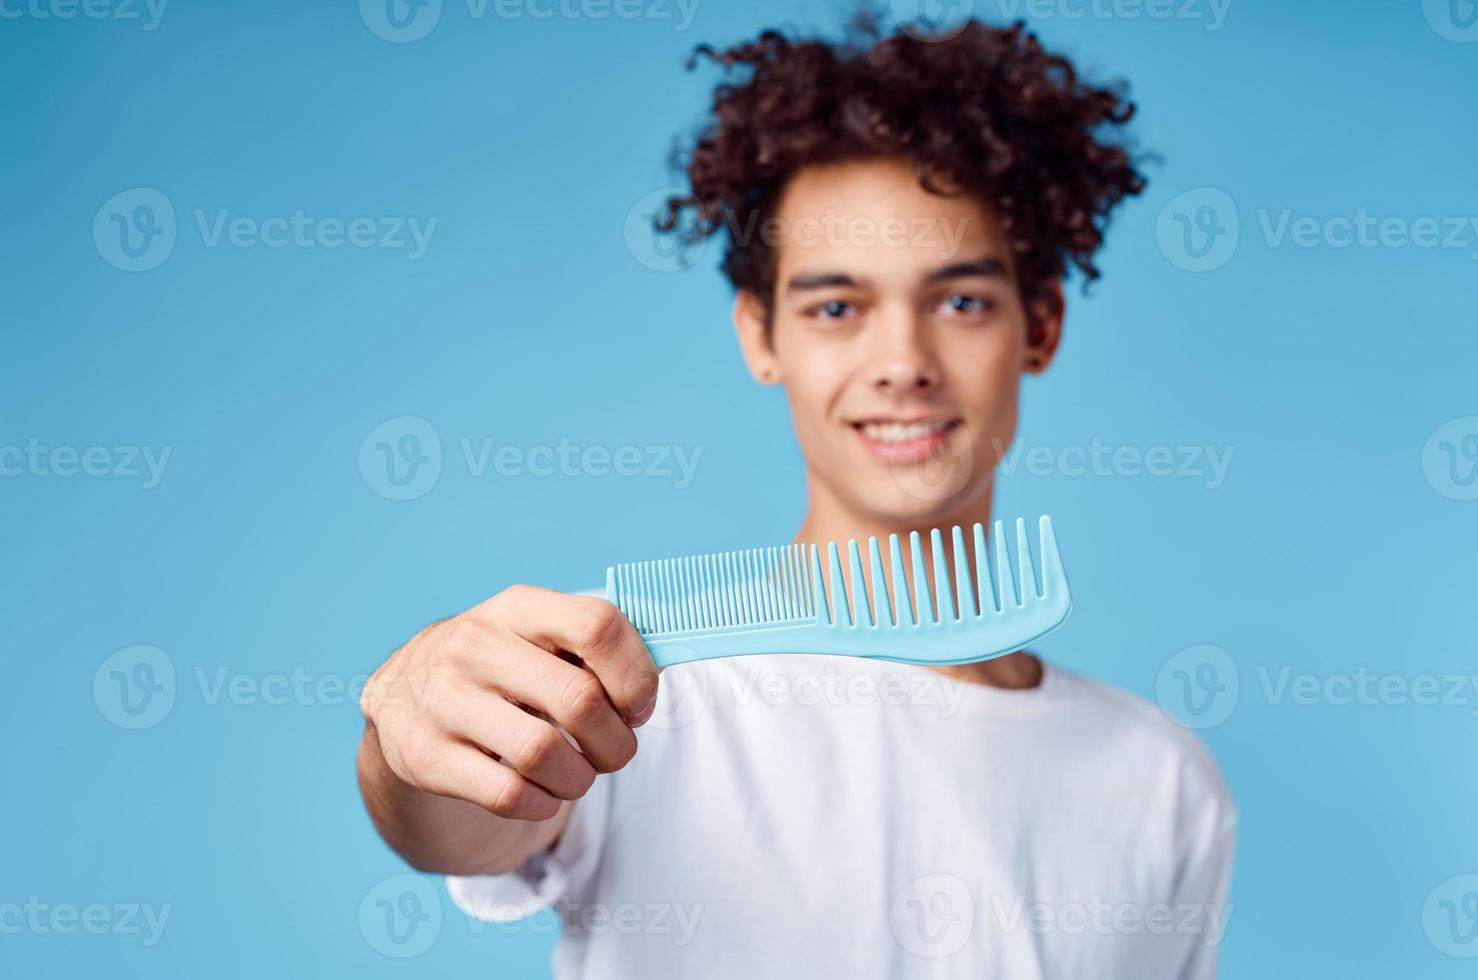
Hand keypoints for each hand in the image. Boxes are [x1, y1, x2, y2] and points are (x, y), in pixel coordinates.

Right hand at [362, 585, 658, 822]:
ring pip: (545, 754)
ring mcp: (444, 700)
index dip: (636, 674)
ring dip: (580, 779)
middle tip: (614, 752)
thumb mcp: (537, 637)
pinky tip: (542, 794)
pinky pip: (508, 794)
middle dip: (617, 743)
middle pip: (580, 700)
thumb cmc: (500, 668)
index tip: (639, 706)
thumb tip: (650, 686)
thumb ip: (596, 651)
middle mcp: (474, 645)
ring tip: (577, 776)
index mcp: (517, 607)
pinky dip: (542, 804)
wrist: (401, 699)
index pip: (597, 625)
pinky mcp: (425, 755)